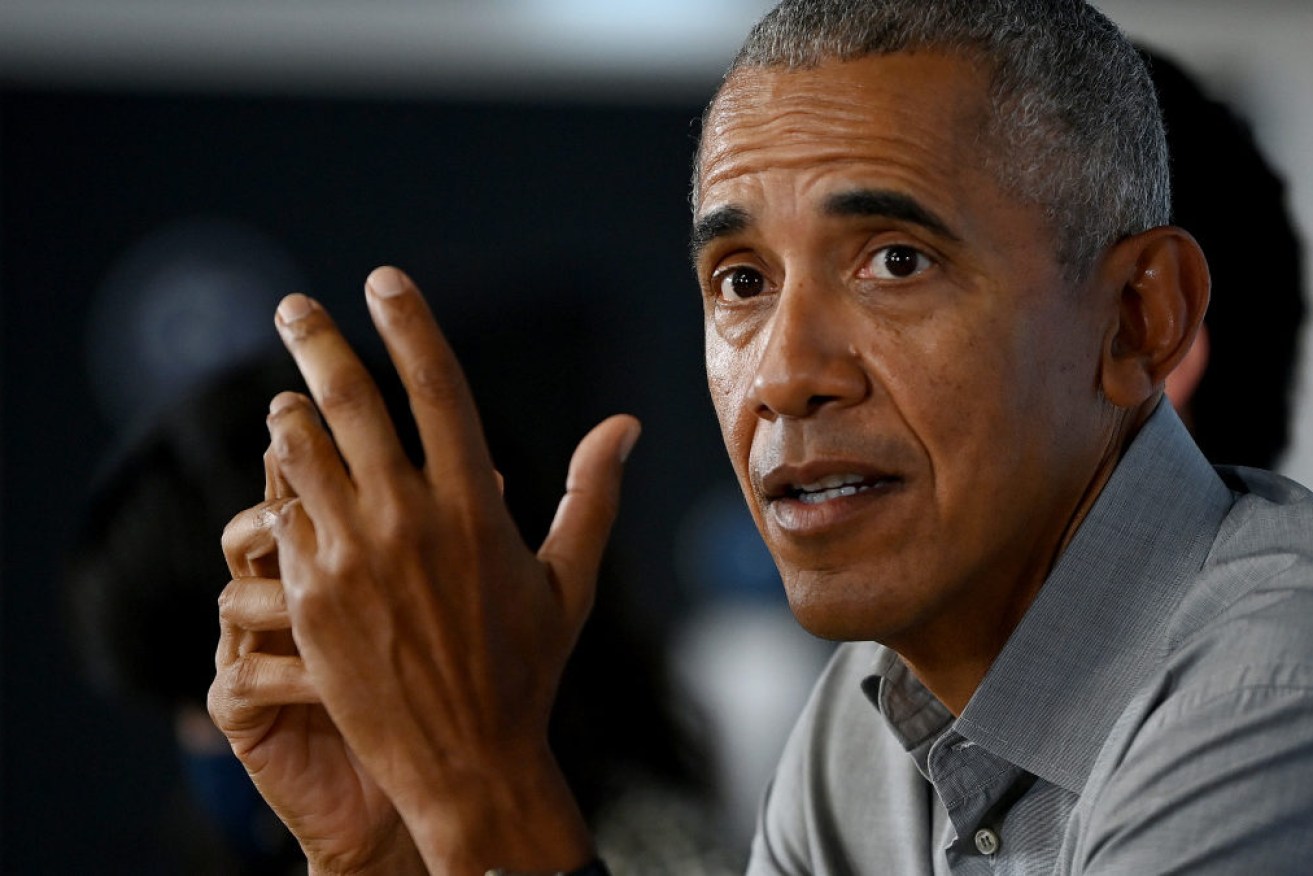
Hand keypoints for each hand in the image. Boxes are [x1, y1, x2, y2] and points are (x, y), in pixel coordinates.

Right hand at [210, 453, 424, 875]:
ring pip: (238, 595)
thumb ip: (466, 535)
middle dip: (277, 504)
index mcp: (334, 564)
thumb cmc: (438, 681)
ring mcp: (259, 651)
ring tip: (313, 600)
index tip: (357, 441)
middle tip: (306, 501)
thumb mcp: (456, 606)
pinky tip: (323, 678)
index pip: (313, 495)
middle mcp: (290, 599)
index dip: (323, 460)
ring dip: (274, 591)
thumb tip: (500, 472)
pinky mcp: (246, 710)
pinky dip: (281, 671)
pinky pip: (244, 676)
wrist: (427, 780)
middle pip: (260, 527)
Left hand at [259, 266, 638, 873]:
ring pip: (302, 453)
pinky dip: (284, 490)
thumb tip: (627, 425)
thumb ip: (593, 492)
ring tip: (286, 399)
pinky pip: (285, 519)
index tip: (383, 281)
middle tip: (295, 307)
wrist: (466, 761)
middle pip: (350, 401)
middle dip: (318, 341)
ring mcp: (350, 558)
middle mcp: (408, 519)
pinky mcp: (310, 597)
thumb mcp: (570, 579)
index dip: (408, 322)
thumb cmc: (525, 669)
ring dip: (291, 415)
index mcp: (475, 505)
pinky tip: (286, 482)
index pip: (435, 384)